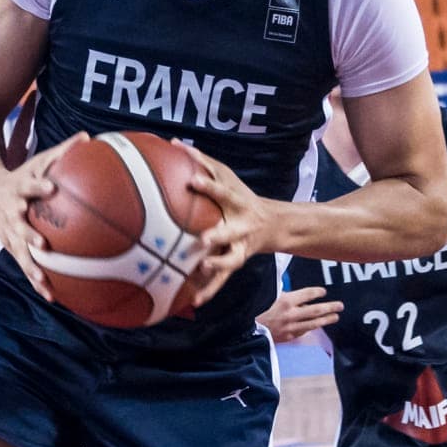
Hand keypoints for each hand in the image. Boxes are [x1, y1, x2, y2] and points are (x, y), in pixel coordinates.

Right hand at [0, 132, 85, 301]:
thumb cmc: (19, 175)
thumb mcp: (37, 161)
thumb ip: (62, 151)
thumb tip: (88, 136)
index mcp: (17, 190)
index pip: (28, 186)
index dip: (38, 187)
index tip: (50, 187)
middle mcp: (10, 213)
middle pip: (18, 225)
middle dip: (28, 235)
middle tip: (42, 244)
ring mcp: (8, 232)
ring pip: (18, 252)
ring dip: (30, 268)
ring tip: (44, 283)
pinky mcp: (10, 246)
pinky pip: (24, 265)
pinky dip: (36, 280)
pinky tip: (51, 297)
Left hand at [187, 153, 276, 304]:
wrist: (274, 224)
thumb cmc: (239, 195)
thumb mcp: (227, 176)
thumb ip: (203, 162)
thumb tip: (173, 143)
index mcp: (236, 202)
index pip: (221, 191)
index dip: (208, 186)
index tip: (191, 180)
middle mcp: (241, 225)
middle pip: (229, 231)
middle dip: (217, 235)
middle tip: (203, 239)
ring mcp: (240, 246)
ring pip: (229, 260)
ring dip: (217, 267)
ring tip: (202, 272)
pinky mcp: (235, 262)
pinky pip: (221, 279)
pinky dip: (209, 291)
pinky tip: (194, 302)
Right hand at [260, 286, 341, 342]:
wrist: (245, 329)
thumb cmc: (255, 310)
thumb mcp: (268, 296)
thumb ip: (282, 293)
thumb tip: (295, 292)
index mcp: (285, 300)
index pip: (308, 294)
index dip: (318, 292)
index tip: (323, 292)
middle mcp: (290, 314)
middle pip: (316, 310)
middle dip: (330, 307)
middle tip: (340, 306)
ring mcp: (290, 326)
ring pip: (314, 323)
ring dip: (327, 320)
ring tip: (335, 317)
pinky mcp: (288, 336)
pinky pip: (304, 331)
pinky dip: (311, 328)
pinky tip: (316, 325)